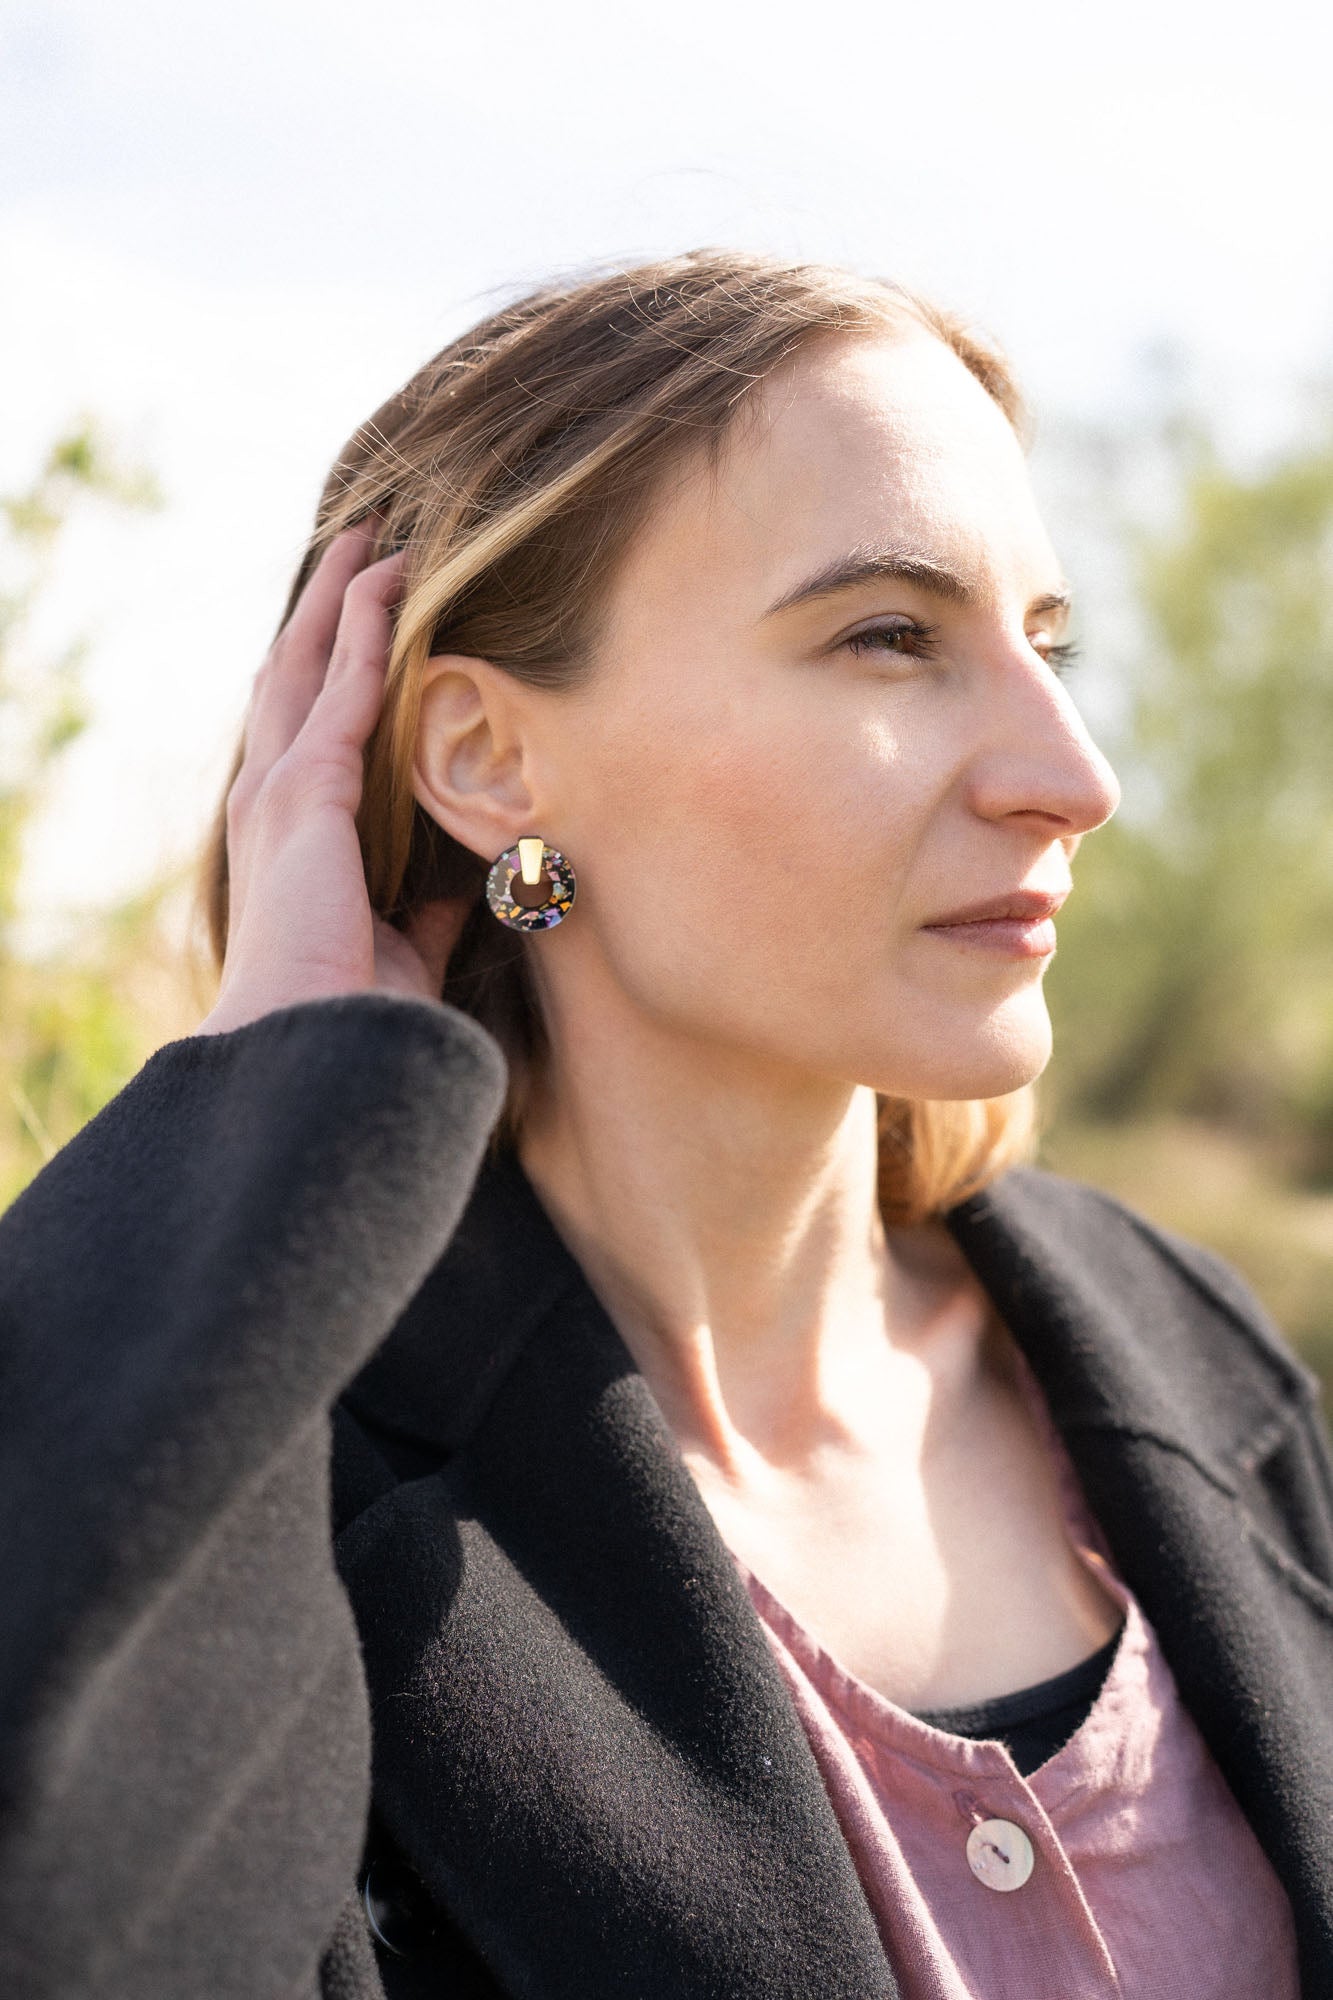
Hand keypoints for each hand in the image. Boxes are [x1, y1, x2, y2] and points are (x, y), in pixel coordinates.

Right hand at [197, 522, 471, 1035]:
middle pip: (291, 676)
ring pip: (306, 662)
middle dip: (323, 609)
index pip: (302, 730)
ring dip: (340, 594)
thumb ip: (427, 913)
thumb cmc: (358, 1015)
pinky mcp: (306, 789)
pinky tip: (385, 576)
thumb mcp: (405, 947)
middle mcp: (269, 800)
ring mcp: (278, 789)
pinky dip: (360, 624)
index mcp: (289, 837)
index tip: (357, 620)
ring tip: (373, 533)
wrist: (321, 1046)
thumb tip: (460, 893)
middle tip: (359, 543)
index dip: (326, 670)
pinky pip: (338, 684)